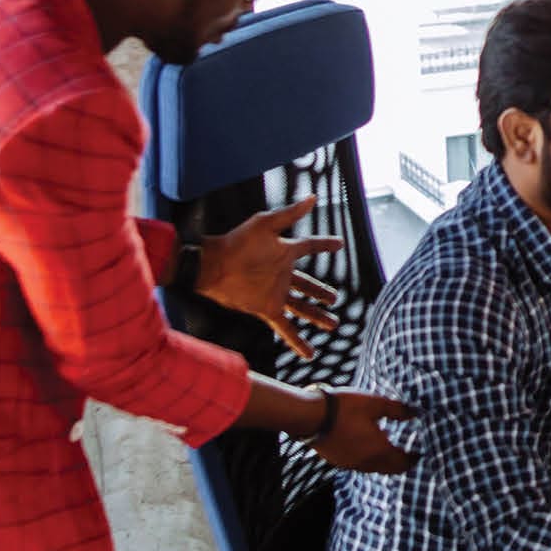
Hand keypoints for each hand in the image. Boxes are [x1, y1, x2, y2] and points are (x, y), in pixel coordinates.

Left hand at [195, 197, 346, 357]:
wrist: (211, 266)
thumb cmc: (236, 241)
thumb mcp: (265, 224)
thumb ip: (290, 214)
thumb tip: (312, 197)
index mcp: (285, 252)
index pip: (310, 247)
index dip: (324, 245)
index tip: (338, 244)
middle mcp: (282, 275)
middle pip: (308, 286)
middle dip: (321, 293)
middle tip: (334, 299)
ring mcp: (275, 293)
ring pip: (302, 308)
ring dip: (317, 316)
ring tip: (333, 324)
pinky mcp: (266, 309)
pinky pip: (286, 328)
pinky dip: (298, 341)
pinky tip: (310, 353)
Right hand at [306, 388, 415, 473]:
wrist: (310, 417)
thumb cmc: (344, 408)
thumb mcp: (375, 403)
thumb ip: (398, 410)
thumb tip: (417, 413)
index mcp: (379, 450)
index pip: (403, 462)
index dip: (414, 459)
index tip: (420, 455)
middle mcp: (367, 463)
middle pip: (391, 470)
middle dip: (402, 464)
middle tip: (410, 457)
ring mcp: (351, 464)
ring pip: (376, 469)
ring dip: (387, 462)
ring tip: (392, 448)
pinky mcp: (339, 461)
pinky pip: (362, 466)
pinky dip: (372, 459)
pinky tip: (369, 445)